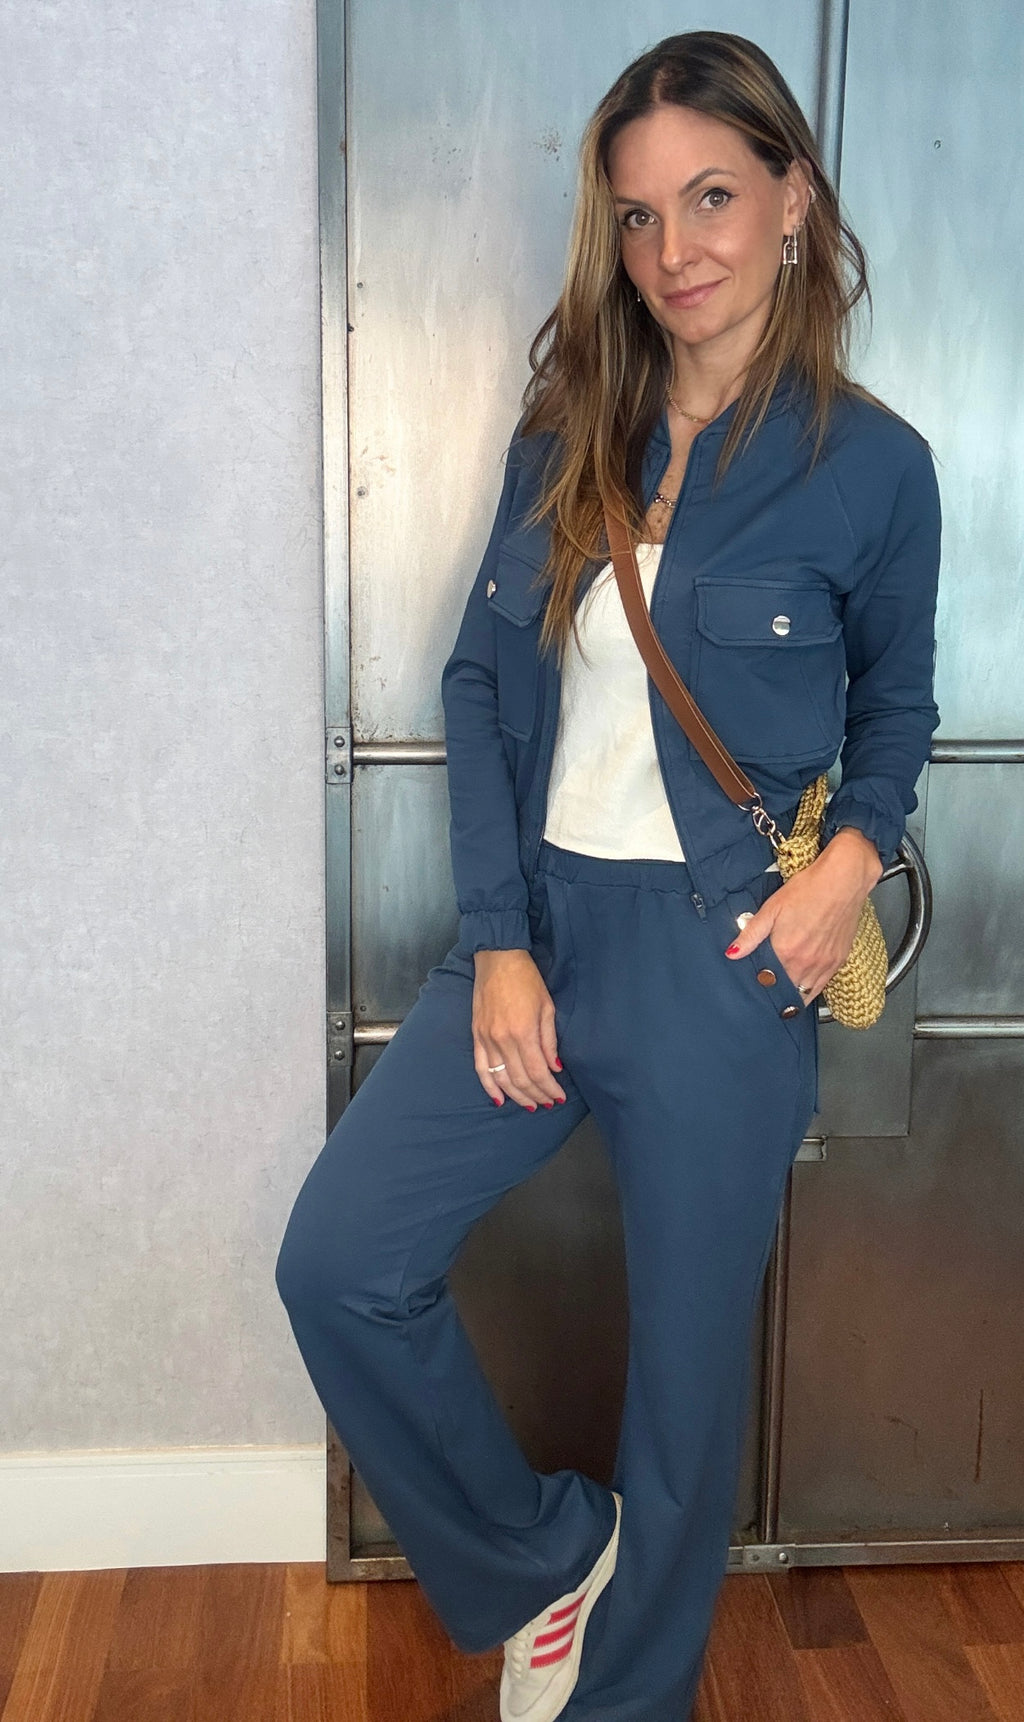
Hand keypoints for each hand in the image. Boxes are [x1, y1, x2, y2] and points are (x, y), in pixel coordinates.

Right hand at [472, 949, 566, 1109]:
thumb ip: (550, 1041)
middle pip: (520, 1079)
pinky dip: (490, 1087)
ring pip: (501, 1078)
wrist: (498, 958)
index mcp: (524, 1032)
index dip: (549, 1089)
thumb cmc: (527, 979)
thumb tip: (555, 1068)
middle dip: (536, 1095)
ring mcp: (486, 1039)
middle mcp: (503, 1039)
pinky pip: (481, 1068)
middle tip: (548, 1103)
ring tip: (530, 1105)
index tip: (559, 1097)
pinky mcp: (476, 1035)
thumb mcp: (547, 1007)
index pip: (538, 1072)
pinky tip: (499, 1100)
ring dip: (516, 1096)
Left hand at [725, 829, 883, 1000]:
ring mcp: (825, 963)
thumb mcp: (772, 908)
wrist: (843, 880)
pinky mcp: (839, 960)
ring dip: (794, 996)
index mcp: (786, 951)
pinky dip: (811, 989)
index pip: (769, 983)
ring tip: (783, 996)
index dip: (761, 988)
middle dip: (776, 995)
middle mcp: (807, 962)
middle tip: (767, 994)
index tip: (755, 989)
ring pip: (806, 994)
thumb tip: (732, 953)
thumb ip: (751, 934)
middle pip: (788, 992)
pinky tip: (803, 985)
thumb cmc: (808, 889)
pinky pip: (822, 985)